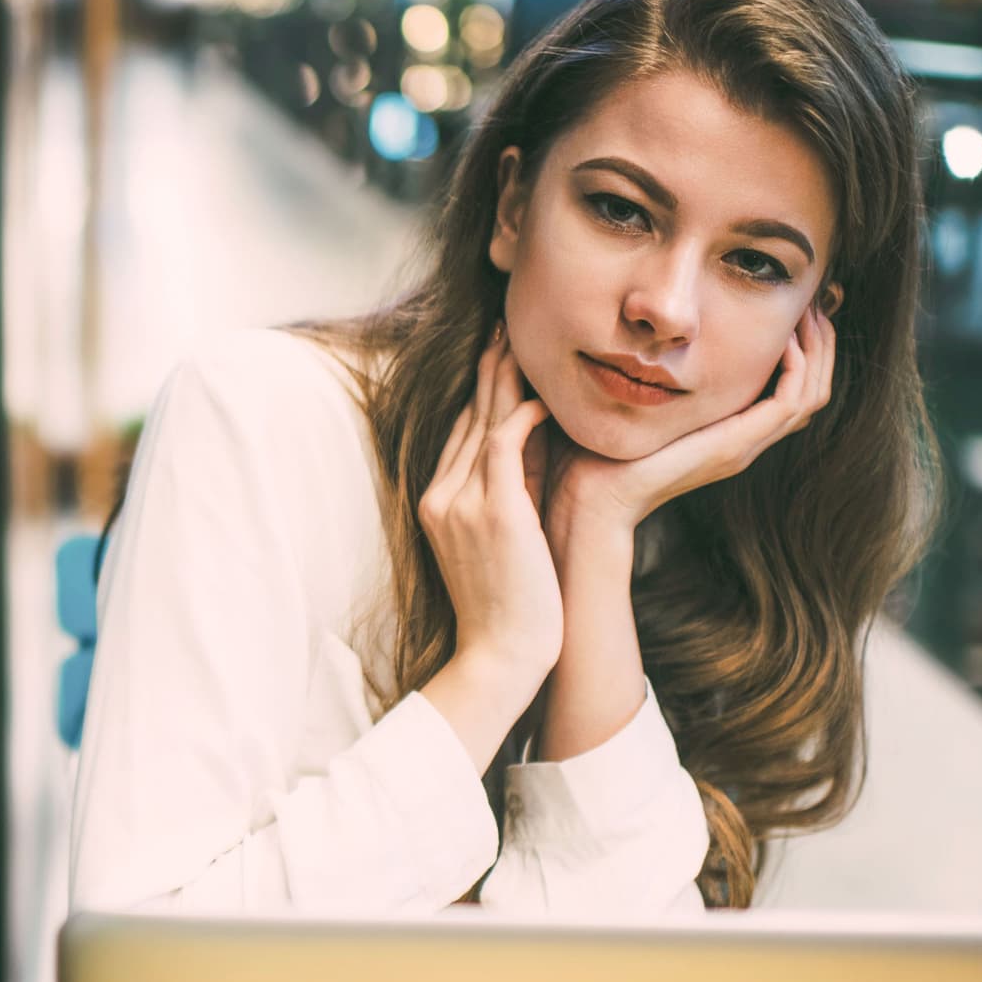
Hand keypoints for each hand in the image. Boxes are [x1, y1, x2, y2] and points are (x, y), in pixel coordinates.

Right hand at [418, 325, 561, 678]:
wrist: (502, 654)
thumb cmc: (513, 606)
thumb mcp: (508, 536)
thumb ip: (515, 488)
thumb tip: (538, 442)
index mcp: (437, 502)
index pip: (461, 434)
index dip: (481, 393)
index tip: (500, 357)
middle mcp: (440, 496)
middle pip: (466, 417)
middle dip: (487, 371)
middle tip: (505, 327)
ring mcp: (460, 502)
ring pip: (481, 423)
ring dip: (503, 379)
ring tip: (521, 341)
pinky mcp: (492, 511)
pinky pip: (502, 445)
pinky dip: (522, 416)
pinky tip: (544, 398)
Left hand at [546, 306, 836, 545]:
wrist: (593, 500)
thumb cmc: (597, 455)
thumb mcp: (632, 407)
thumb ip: (646, 377)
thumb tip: (635, 335)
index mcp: (725, 434)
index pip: (786, 389)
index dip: (799, 349)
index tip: (790, 309)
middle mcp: (743, 441)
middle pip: (810, 389)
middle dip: (817, 343)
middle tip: (814, 304)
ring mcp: (743, 446)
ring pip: (810, 395)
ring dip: (816, 351)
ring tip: (809, 313)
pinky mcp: (735, 445)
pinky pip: (788, 404)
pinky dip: (796, 370)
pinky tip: (784, 340)